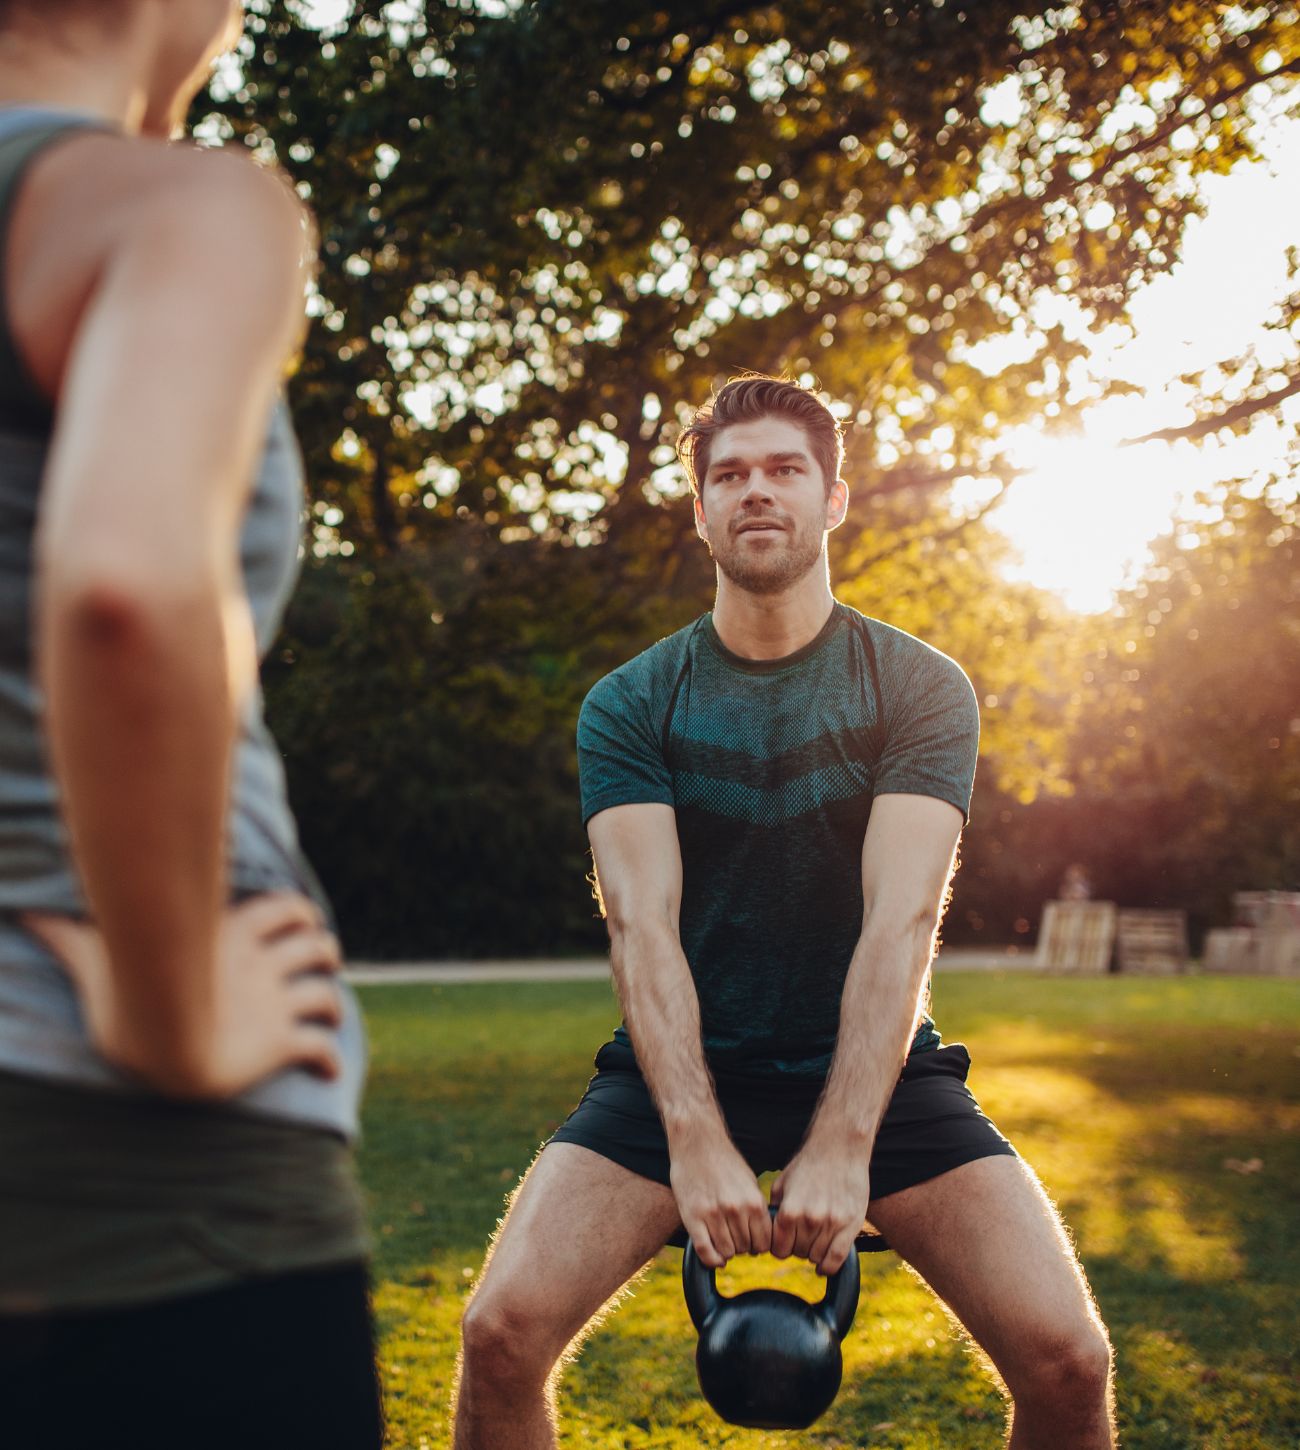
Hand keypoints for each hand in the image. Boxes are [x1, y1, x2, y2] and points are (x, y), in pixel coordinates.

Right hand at [22, 892, 343, 1098]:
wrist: (164, 1044)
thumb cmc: (126, 998)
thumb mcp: (96, 961)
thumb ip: (69, 937)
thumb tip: (21, 911)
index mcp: (229, 938)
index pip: (283, 908)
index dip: (299, 912)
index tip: (304, 921)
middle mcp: (260, 967)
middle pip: (316, 944)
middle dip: (325, 951)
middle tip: (323, 962)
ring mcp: (273, 1004)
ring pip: (327, 992)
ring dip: (335, 1001)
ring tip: (332, 1012)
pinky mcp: (280, 1042)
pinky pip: (321, 1048)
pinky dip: (331, 1059)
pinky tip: (329, 1072)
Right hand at [669, 1131, 771, 1268]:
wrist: (697, 1141)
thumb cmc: (724, 1161)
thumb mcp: (749, 1182)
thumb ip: (756, 1208)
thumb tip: (761, 1236)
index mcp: (753, 1201)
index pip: (764, 1242)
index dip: (759, 1245)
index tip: (752, 1241)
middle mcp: (735, 1210)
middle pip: (746, 1249)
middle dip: (742, 1247)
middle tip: (735, 1237)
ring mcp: (713, 1214)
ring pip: (727, 1252)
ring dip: (726, 1251)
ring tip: (722, 1239)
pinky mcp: (692, 1217)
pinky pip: (705, 1251)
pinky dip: (711, 1260)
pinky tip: (714, 1256)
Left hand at [770, 1145, 870, 1274]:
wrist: (839, 1149)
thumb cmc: (808, 1165)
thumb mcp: (782, 1184)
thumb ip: (774, 1210)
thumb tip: (767, 1233)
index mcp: (789, 1210)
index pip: (778, 1249)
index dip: (780, 1247)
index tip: (784, 1242)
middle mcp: (809, 1219)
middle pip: (798, 1253)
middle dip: (797, 1248)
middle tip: (801, 1237)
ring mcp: (831, 1223)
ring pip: (817, 1257)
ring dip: (813, 1253)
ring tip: (814, 1240)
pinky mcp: (851, 1225)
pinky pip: (837, 1258)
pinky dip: (829, 1266)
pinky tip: (824, 1265)